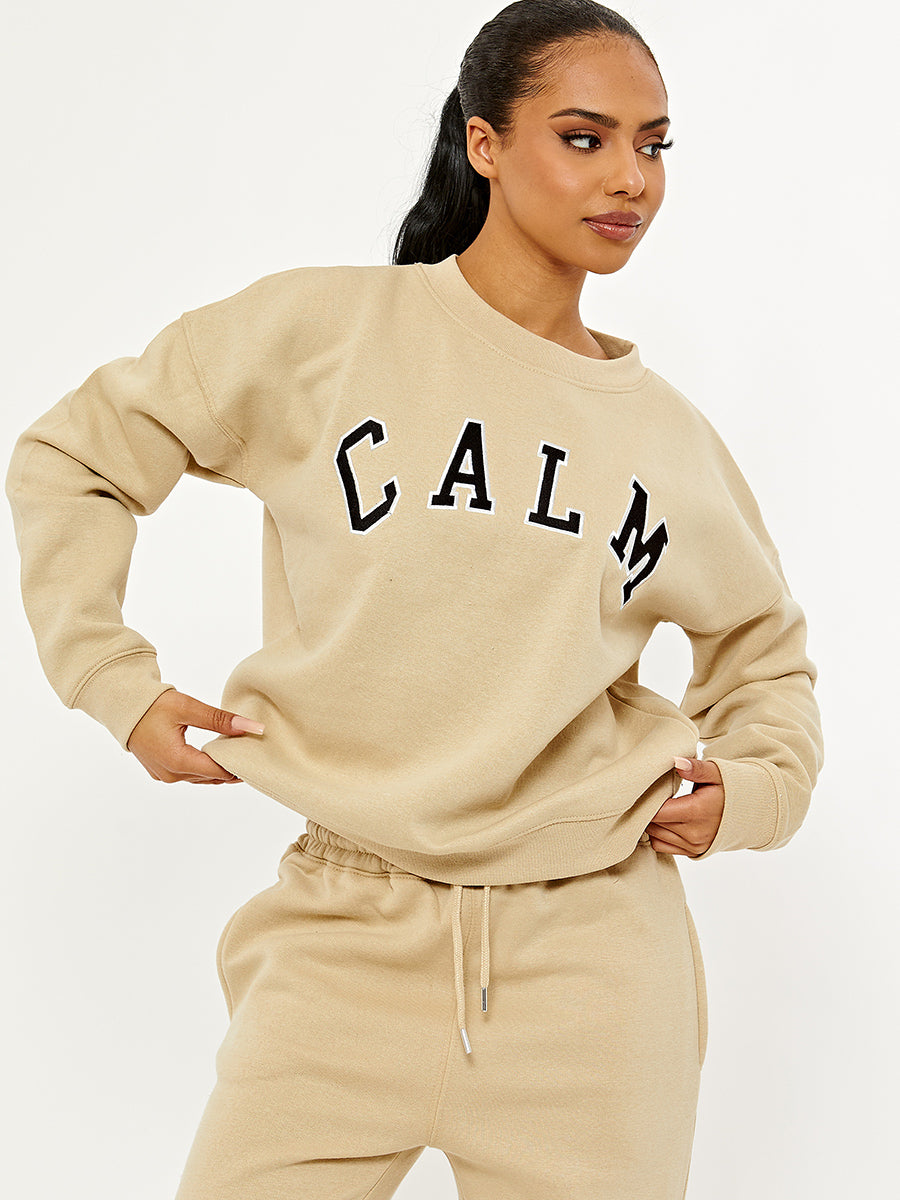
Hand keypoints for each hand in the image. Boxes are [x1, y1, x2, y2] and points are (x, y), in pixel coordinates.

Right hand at [126, 689, 263, 783]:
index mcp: (177, 761)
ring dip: (218, 770)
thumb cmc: (153, 705)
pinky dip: (204, 768)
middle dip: (231, 768)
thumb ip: (220, 719)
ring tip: (237, 756)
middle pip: (210, 777)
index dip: (238, 765)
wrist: (124, 706)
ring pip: (200, 778)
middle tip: (251, 755)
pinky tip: (216, 757)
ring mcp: (164, 775)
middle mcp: (170, 774)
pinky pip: (189, 775)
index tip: (255, 756)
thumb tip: (252, 728)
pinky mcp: (160, 771)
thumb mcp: (189, 708)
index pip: (218, 771)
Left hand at [645, 756, 724, 856]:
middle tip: (647, 794)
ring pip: (654, 835)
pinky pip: (661, 846)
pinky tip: (663, 820)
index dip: (646, 800)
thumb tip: (676, 761)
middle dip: (646, 809)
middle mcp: (694, 832)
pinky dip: (657, 834)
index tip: (643, 788)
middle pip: (653, 823)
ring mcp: (693, 845)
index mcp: (697, 811)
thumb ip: (695, 768)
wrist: (750, 812)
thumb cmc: (729, 789)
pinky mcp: (693, 852)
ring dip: (651, 822)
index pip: (657, 811)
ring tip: (657, 806)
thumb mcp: (716, 773)